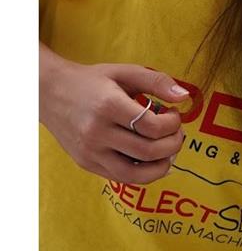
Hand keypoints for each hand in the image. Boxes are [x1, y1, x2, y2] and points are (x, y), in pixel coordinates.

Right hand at [40, 50, 187, 183]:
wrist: (48, 91)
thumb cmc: (90, 81)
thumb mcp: (123, 72)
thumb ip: (156, 81)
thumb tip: (185, 96)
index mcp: (108, 106)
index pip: (152, 127)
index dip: (173, 124)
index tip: (173, 115)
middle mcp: (97, 132)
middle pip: (149, 151)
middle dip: (174, 144)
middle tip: (176, 133)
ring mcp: (90, 151)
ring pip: (137, 174)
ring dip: (162, 166)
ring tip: (167, 152)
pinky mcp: (86, 163)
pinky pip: (122, 177)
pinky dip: (143, 174)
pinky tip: (151, 161)